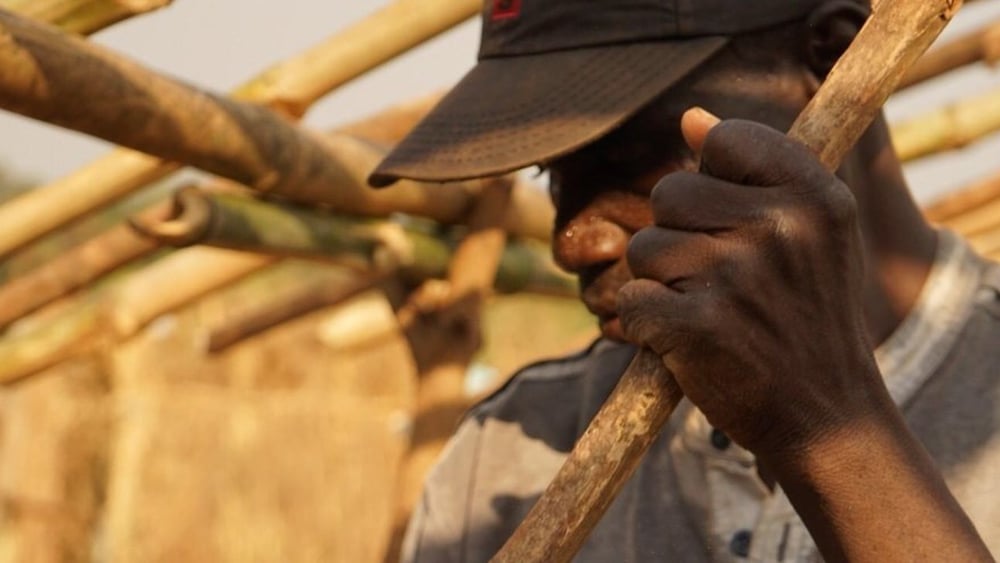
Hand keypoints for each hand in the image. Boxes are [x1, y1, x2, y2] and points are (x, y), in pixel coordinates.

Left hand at [617, 109, 883, 458]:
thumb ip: (758, 170)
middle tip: (721, 282)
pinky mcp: (698, 325)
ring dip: (661, 283)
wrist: (826, 414)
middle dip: (679, 238)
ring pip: (644, 248)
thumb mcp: (812, 234)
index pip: (724, 141)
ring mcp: (737, 277)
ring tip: (707, 312)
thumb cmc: (807, 317)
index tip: (737, 224)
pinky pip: (631, 301)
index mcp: (815, 196)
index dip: (713, 181)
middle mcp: (779, 228)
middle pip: (670, 194)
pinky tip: (686, 341)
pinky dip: (645, 326)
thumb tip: (691, 118)